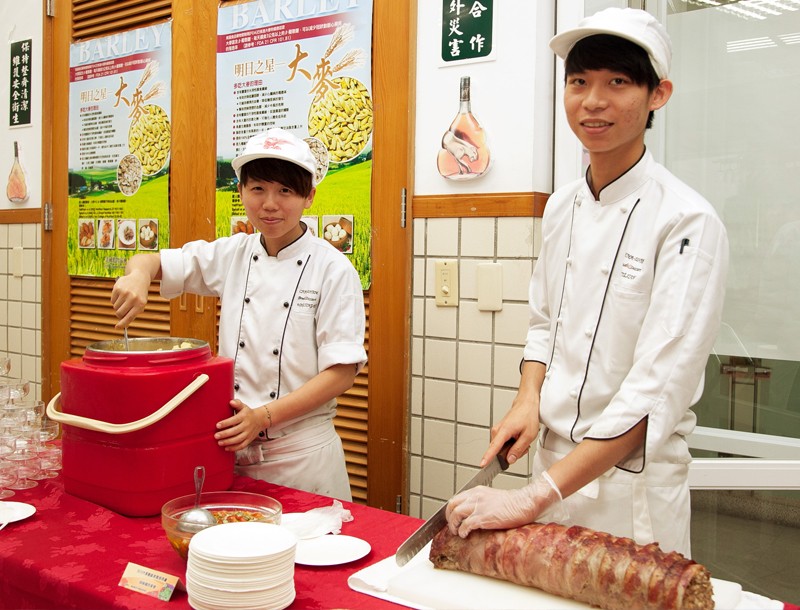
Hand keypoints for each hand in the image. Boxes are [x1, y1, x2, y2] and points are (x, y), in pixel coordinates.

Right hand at [110, 270, 150, 327]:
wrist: (139, 278)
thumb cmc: (140, 294)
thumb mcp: (141, 304)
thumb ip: (133, 314)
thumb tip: (123, 324)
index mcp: (140, 304)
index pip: (129, 317)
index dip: (122, 324)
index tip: (117, 327)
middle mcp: (133, 298)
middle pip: (119, 313)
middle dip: (119, 314)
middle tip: (122, 310)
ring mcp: (125, 293)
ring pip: (115, 307)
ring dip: (118, 306)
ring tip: (125, 300)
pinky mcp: (118, 288)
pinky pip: (112, 300)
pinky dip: (115, 299)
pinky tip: (121, 295)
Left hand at [214, 400, 264, 451]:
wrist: (261, 419)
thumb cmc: (249, 413)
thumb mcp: (243, 406)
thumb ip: (237, 403)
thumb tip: (231, 402)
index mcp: (244, 416)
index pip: (234, 420)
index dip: (225, 423)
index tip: (217, 425)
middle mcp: (247, 425)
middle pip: (235, 431)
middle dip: (225, 434)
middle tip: (216, 436)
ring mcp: (248, 433)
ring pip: (238, 439)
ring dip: (228, 442)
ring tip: (219, 442)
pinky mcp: (249, 439)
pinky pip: (242, 445)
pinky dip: (234, 448)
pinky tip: (227, 448)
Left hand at [445, 472, 563, 537]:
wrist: (524, 503)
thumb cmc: (512, 503)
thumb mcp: (492, 497)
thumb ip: (481, 501)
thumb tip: (473, 512)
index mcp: (477, 491)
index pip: (457, 498)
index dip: (451, 509)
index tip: (452, 517)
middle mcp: (476, 496)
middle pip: (452, 504)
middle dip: (449, 517)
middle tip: (452, 525)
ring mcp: (479, 506)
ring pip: (456, 514)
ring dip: (453, 525)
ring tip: (456, 532)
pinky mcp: (483, 517)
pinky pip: (466, 525)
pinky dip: (462, 531)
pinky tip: (464, 534)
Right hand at [480, 362, 543, 466]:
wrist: (526, 403)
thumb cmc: (528, 415)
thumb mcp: (528, 435)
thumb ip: (518, 449)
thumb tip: (510, 460)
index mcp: (504, 431)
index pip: (494, 447)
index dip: (488, 457)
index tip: (482, 464)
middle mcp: (497, 431)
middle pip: (500, 452)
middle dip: (512, 453)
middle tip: (524, 446)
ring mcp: (497, 431)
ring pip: (502, 449)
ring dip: (513, 449)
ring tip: (522, 440)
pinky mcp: (498, 432)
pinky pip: (503, 444)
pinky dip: (512, 445)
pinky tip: (518, 439)